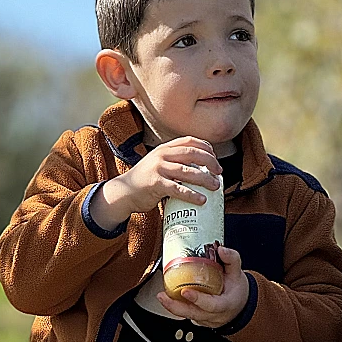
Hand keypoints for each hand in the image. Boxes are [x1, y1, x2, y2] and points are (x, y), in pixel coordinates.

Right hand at [90, 137, 221, 229]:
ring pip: (188, 171)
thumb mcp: (157, 165)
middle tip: (219, 173)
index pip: (189, 141)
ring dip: (205, 179)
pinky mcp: (155, 184)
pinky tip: (201, 200)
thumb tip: (199, 171)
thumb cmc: (144, 181)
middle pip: (193, 154)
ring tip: (215, 186)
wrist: (123, 193)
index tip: (215, 158)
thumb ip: (174, 163)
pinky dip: (191, 194)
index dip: (206, 148)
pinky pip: (178, 189)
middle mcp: (162, 155)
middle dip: (210, 162)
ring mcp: (158, 169)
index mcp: (164, 149)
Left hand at [157, 247, 249, 328]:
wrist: (239, 306)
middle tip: (163, 296)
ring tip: (161, 296)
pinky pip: (185, 314)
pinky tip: (167, 297)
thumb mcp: (238, 274)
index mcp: (226, 305)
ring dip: (171, 306)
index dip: (198, 299)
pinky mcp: (197, 319)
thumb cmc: (237, 291)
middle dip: (175, 306)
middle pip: (193, 314)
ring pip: (186, 315)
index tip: (185, 291)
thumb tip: (221, 249)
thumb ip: (231, 260)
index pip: (211, 305)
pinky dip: (175, 306)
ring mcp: (204, 319)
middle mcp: (214, 315)